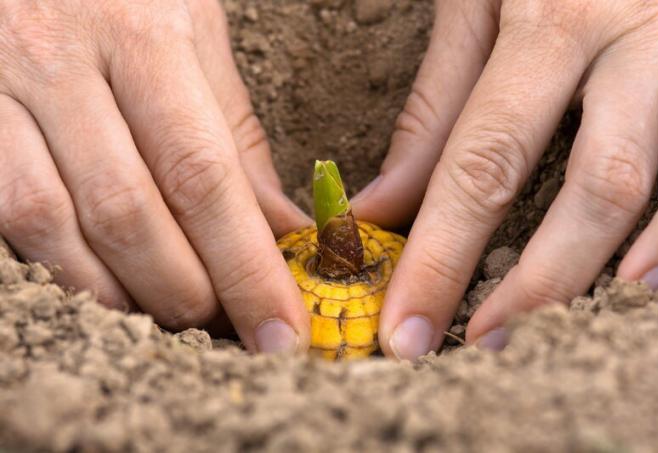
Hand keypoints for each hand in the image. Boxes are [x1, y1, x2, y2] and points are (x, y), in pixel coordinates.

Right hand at [0, 0, 310, 353]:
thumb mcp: (196, 38)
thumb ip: (237, 137)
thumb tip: (284, 230)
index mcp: (144, 34)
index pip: (203, 175)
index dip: (246, 268)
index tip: (280, 330)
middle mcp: (62, 61)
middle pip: (128, 212)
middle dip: (187, 291)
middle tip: (227, 323)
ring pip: (51, 226)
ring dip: (120, 292)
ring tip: (170, 313)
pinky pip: (3, 216)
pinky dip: (62, 268)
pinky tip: (105, 284)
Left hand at [352, 0, 657, 358]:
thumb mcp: (479, 3)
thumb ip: (437, 108)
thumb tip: (384, 208)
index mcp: (552, 18)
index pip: (480, 163)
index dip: (439, 257)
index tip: (405, 328)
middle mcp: (634, 35)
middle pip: (588, 186)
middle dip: (530, 285)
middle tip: (476, 345)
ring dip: (611, 268)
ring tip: (552, 328)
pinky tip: (649, 274)